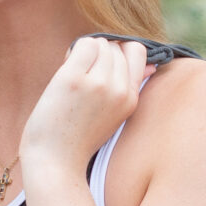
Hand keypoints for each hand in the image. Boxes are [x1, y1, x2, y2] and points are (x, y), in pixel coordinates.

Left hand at [20, 35, 145, 181]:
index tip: (103, 67)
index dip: (120, 53)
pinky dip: (72, 51)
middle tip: (83, 76)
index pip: (138, 51)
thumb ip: (130, 88)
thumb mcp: (115, 116)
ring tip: (73, 76)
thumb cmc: (78, 139)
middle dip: (99, 54)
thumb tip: (151, 65)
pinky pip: (83, 44)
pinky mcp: (73, 79)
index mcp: (130, 99)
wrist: (54, 162)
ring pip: (100, 43)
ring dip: (85, 53)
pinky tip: (64, 69)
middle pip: (117, 46)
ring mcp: (97, 84)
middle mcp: (119, 90)